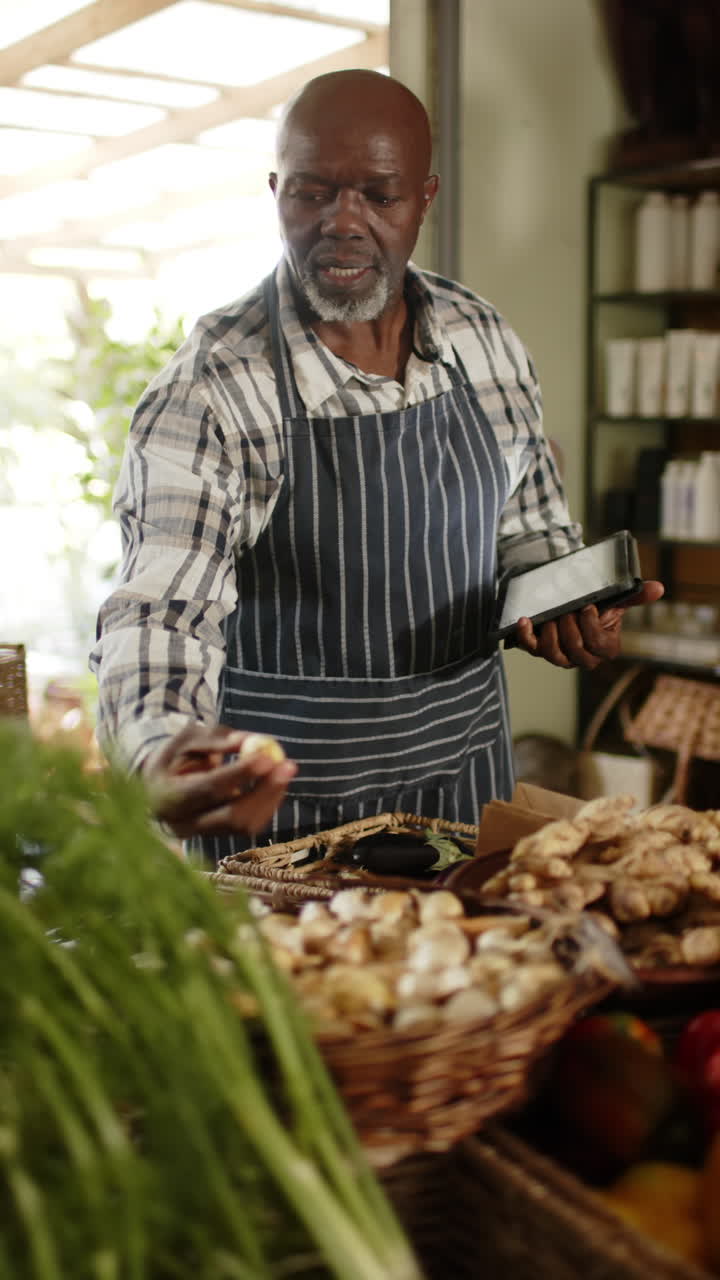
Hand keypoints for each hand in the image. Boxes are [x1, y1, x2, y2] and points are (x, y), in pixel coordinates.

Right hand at [144, 723, 296, 839]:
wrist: (157, 787)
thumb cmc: (175, 757)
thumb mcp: (188, 740)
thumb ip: (218, 740)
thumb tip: (253, 742)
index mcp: (168, 796)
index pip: (209, 789)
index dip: (240, 774)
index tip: (267, 757)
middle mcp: (183, 823)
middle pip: (232, 815)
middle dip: (264, 791)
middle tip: (288, 765)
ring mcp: (201, 836)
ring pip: (244, 824)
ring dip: (271, 797)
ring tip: (285, 769)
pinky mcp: (218, 838)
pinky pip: (248, 826)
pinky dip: (266, 804)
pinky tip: (273, 783)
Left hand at [514, 580, 663, 669]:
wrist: (574, 602)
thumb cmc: (598, 605)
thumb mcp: (616, 599)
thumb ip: (635, 595)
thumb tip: (658, 588)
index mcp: (605, 648)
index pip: (597, 645)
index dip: (590, 627)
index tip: (587, 607)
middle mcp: (584, 657)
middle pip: (574, 650)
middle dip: (569, 627)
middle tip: (568, 610)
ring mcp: (561, 656)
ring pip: (553, 655)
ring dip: (551, 633)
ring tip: (552, 617)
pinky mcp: (540, 649)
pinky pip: (531, 648)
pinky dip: (526, 634)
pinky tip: (525, 620)